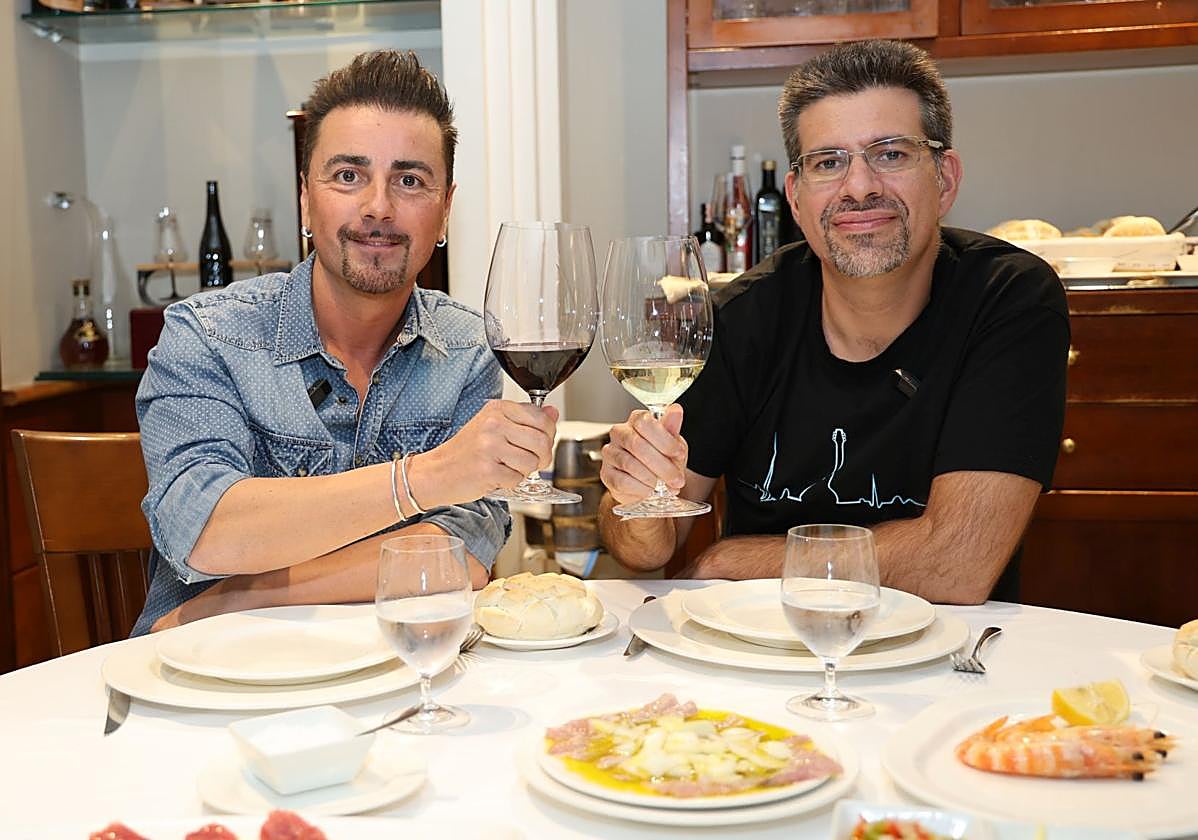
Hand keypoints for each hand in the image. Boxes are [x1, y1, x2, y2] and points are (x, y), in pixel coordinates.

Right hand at [418, 399, 558, 502]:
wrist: (436, 472)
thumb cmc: (465, 452)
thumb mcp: (495, 427)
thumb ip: (526, 419)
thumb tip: (553, 412)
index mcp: (498, 409)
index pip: (542, 418)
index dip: (547, 435)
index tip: (537, 444)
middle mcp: (494, 424)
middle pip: (542, 441)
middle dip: (542, 457)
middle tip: (529, 462)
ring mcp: (490, 446)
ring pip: (532, 462)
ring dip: (523, 471)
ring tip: (505, 467)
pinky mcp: (488, 469)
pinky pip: (517, 479)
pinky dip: (509, 483)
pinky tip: (495, 476)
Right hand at [600, 404, 686, 506]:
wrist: (652, 483)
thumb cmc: (661, 458)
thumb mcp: (672, 444)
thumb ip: (672, 428)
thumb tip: (676, 410)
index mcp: (636, 420)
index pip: (644, 422)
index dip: (664, 439)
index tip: (679, 454)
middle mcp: (619, 433)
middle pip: (637, 445)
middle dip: (661, 465)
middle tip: (676, 479)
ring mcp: (610, 453)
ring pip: (629, 463)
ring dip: (652, 478)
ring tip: (665, 487)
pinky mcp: (606, 474)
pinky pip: (621, 481)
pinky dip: (640, 488)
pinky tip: (650, 491)